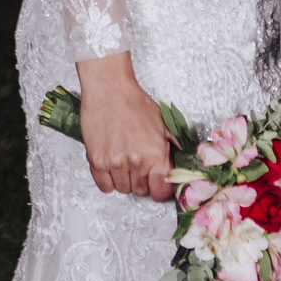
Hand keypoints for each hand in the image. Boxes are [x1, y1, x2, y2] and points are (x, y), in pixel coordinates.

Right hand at [76, 52, 172, 199]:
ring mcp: (115, 163)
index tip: (158, 186)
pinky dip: (108, 181)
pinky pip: (104, 187)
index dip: (160, 190)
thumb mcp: (163, 122)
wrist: (109, 88)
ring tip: (125, 161)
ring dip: (125, 180)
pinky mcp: (96, 161)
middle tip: (140, 166)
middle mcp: (136, 162)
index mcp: (155, 153)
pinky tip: (112, 167)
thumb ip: (174, 146)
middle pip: (141, 191)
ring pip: (123, 189)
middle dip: (142, 182)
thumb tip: (184, 163)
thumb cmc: (134, 102)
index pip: (160, 191)